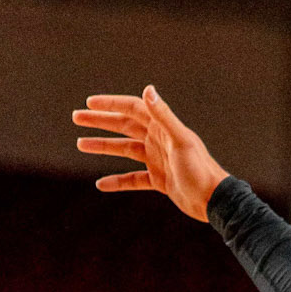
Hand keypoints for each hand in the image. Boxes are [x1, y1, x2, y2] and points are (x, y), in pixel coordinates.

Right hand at [72, 86, 229, 219]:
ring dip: (103, 147)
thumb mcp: (180, 140)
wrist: (214, 201)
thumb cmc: (200, 170)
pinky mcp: (159, 180)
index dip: (110, 104)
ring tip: (81, 144)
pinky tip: (101, 184)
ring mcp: (157, 160)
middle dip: (100, 121)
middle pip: (123, 126)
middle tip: (76, 118)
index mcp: (162, 127)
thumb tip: (148, 90)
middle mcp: (158, 140)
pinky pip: (133, 179)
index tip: (89, 103)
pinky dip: (118, 181)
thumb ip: (163, 115)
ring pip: (125, 150)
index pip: (131, 108)